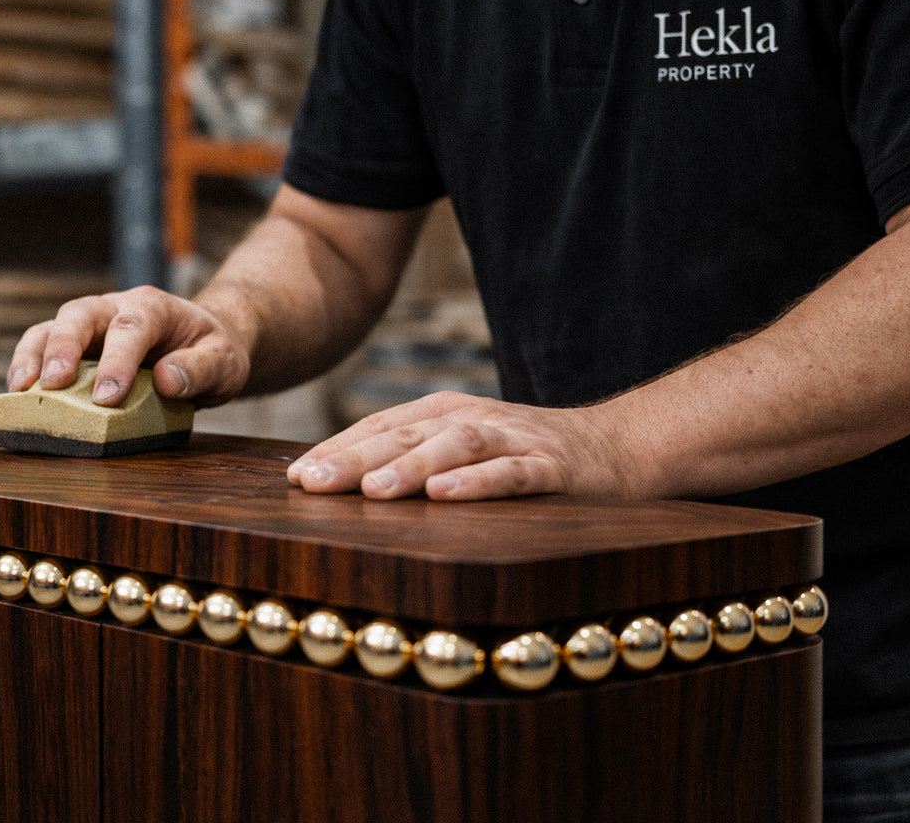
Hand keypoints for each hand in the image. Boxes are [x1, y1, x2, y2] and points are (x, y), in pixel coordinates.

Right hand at [6, 285, 250, 406]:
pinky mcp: (77, 345)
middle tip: (52, 384)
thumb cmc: (214, 351)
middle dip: (63, 347)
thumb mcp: (225, 362)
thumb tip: (166, 381)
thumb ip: (201, 369)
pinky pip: (43, 348)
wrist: (206, 342)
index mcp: (155, 307)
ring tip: (21, 390)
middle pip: (80, 314)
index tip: (107, 398)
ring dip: (33, 356)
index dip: (116, 360)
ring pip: (51, 327)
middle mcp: (117, 308)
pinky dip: (27, 367)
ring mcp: (93, 326)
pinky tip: (19, 395)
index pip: (131, 326)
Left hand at [287, 390, 636, 500]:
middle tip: (312, 484)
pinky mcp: (552, 467)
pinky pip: (513, 473)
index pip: (378, 427)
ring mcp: (513, 440)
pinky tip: (448, 496)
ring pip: (455, 446)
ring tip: (373, 491)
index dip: (335, 449)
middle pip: (406, 434)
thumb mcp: (461, 451)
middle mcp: (473, 418)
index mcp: (442, 414)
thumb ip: (410, 463)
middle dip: (355, 458)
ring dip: (412, 467)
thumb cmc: (521, 458)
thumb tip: (339, 494)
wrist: (616, 449)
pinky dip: (480, 482)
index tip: (293, 479)